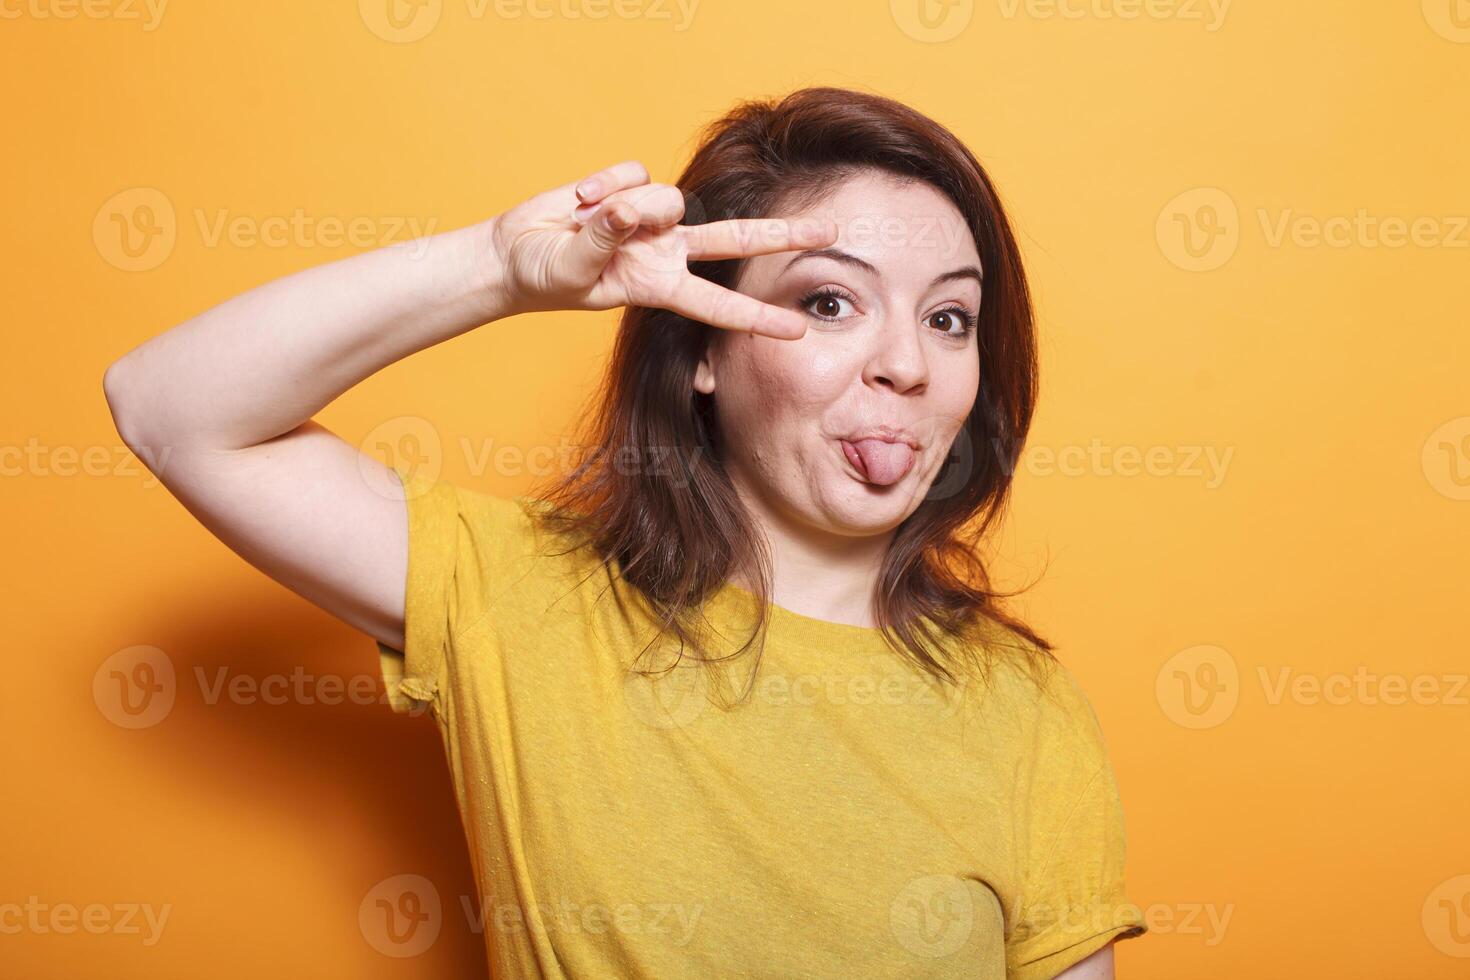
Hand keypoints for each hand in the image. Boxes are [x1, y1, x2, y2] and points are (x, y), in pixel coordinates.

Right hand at [486, 159, 837, 337]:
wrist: (513, 253)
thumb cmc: (546, 276)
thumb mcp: (576, 268)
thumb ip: (608, 236)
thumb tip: (638, 204)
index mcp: (657, 286)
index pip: (718, 304)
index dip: (757, 317)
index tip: (798, 331)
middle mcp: (665, 251)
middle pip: (735, 240)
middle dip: (783, 237)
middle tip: (832, 232)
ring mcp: (651, 219)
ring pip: (667, 197)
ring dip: (623, 207)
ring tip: (584, 221)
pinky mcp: (632, 188)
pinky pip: (631, 174)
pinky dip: (600, 186)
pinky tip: (578, 201)